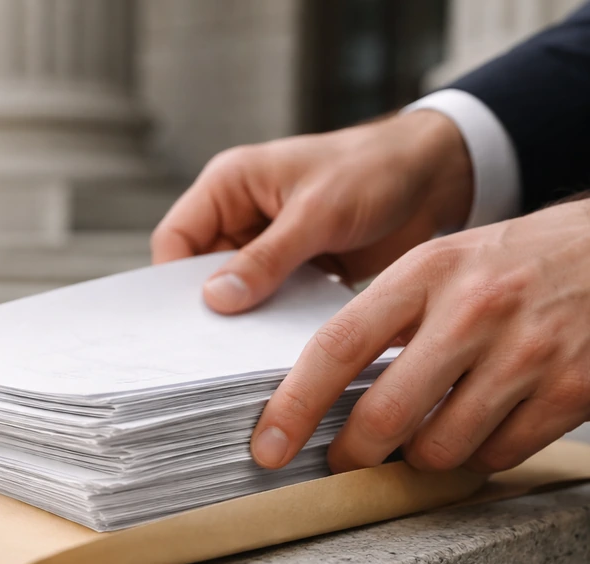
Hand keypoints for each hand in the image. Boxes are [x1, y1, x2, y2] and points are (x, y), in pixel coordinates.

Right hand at [151, 110, 472, 312]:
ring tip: (253, 347)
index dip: (174, 280)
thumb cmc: (374, 170)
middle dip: (211, 306)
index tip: (191, 319)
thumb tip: (216, 299)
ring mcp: (265, 246)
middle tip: (220, 344)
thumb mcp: (317, 213)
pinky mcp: (292, 270)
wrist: (435, 178)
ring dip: (246, 318)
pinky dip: (274, 321)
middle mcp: (238, 216)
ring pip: (234, 293)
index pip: (174, 239)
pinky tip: (283, 342)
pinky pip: (269, 303)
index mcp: (228, 186)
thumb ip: (266, 258)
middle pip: (199, 273)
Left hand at [251, 199, 589, 474]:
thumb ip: (385, 317)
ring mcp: (527, 352)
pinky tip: (481, 427)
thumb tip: (322, 389)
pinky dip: (478, 455)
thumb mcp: (443, 264)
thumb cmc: (514, 263)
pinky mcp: (572, 389)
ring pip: (440, 448)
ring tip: (428, 433)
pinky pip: (498, 455)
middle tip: (345, 460)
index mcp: (426, 273)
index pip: (337, 348)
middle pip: (384, 416)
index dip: (293, 406)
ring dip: (421, 456)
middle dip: (352, 454)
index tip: (267, 448)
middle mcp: (474, 310)